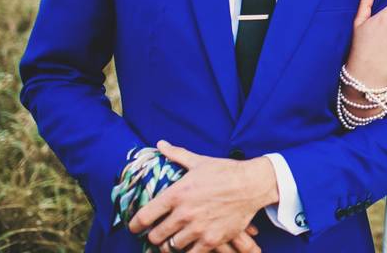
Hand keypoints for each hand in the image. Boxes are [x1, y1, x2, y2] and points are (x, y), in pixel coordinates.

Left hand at [129, 141, 276, 252]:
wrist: (252, 184)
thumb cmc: (225, 171)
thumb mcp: (199, 162)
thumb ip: (177, 155)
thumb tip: (160, 144)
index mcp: (177, 194)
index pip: (144, 216)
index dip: (134, 225)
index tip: (134, 228)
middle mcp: (184, 213)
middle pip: (155, 236)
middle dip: (154, 236)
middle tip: (158, 233)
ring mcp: (198, 228)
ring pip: (171, 246)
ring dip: (171, 244)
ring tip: (174, 239)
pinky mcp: (212, 239)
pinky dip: (188, 251)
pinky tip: (190, 245)